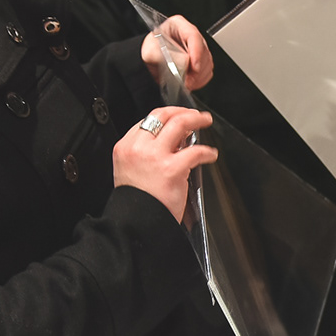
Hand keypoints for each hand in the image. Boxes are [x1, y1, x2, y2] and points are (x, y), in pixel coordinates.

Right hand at [114, 107, 217, 221]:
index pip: (146, 119)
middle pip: (162, 115)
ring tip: (205, 122)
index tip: (178, 117)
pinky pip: (195, 151)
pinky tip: (211, 155)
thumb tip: (173, 141)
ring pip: (179, 123)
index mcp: (125, 147)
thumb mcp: (131, 171)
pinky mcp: (172, 169)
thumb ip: (146, 153)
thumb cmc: (138, 203)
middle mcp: (138, 148)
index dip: (167, 115)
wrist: (136, 224)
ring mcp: (154, 157)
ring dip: (196, 119)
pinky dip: (207, 151)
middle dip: (182, 111)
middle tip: (195, 115)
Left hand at [141, 16, 213, 92]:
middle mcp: (190, 36)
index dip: (196, 52)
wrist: (148, 62)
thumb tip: (184, 62)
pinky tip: (191, 82)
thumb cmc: (149, 52)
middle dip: (197, 69)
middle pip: (203, 51)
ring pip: (207, 62)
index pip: (193, 36)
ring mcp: (197, 48)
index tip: (194, 66)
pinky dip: (200, 80)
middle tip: (187, 80)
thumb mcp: (152, 52)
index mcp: (178, 25)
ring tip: (187, 82)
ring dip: (199, 76)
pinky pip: (207, 71)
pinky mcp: (200, 61)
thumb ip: (168, 55)